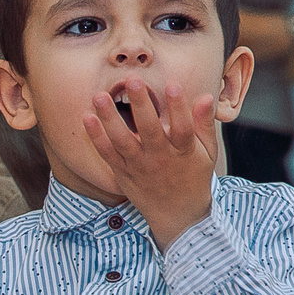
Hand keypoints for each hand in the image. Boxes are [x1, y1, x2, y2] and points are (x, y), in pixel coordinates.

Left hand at [86, 81, 215, 249]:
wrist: (177, 214)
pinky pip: (107, 154)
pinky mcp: (122, 173)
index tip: (173, 84)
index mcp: (183, 152)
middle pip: (150, 130)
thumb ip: (203, 125)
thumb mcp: (206, 153)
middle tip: (132, 80)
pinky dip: (96, 137)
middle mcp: (160, 158)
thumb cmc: (194, 176)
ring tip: (99, 96)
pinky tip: (87, 118)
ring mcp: (139, 166)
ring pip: (123, 141)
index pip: (182, 128)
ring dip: (109, 118)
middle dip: (141, 105)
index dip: (179, 107)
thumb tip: (206, 97)